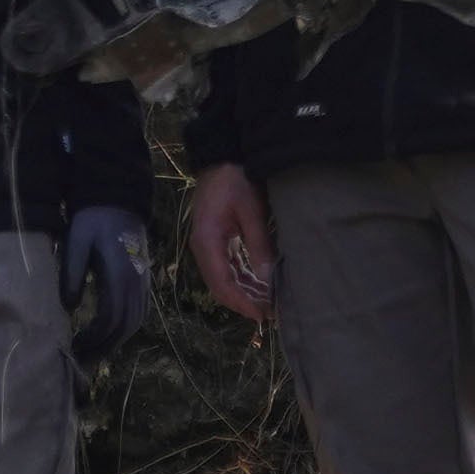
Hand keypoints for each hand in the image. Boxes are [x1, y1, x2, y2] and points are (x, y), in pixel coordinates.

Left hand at [61, 207, 151, 363]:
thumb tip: (68, 307)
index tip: (73, 348)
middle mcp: (137, 283)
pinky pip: (137, 313)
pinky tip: (106, 336)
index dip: (94, 338)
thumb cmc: (92, 219)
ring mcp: (143, 283)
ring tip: (91, 354)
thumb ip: (71, 273)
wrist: (116, 198)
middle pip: (125, 327)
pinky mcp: (142, 281)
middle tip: (80, 362)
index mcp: (121, 275)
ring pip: (134, 323)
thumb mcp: (75, 241)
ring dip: (114, 342)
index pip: (111, 319)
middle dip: (103, 348)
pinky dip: (122, 330)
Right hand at [186, 165, 274, 327]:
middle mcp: (203, 248)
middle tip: (271, 314)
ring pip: (225, 279)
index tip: (262, 315)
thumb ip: (259, 244)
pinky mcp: (216, 241)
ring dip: (246, 292)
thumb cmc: (236, 179)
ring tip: (271, 303)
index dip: (241, 303)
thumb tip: (268, 278)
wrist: (222, 158)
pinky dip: (244, 279)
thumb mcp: (252, 210)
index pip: (222, 283)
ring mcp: (208, 245)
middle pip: (221, 286)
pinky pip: (228, 268)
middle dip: (245, 302)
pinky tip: (262, 286)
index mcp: (207, 241)